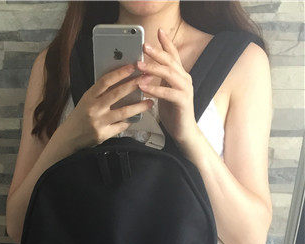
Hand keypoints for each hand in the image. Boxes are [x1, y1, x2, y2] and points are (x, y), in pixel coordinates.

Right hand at [63, 62, 153, 148]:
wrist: (68, 138)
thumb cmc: (80, 117)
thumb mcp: (86, 101)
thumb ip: (100, 93)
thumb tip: (121, 81)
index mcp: (89, 97)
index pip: (106, 81)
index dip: (120, 73)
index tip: (133, 66)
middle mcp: (94, 109)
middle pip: (117, 94)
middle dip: (135, 85)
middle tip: (148, 78)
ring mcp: (98, 122)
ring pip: (123, 112)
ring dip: (139, 106)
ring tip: (150, 102)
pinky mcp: (102, 135)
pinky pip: (120, 126)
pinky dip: (128, 122)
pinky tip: (135, 118)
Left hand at [136, 27, 198, 145]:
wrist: (183, 131)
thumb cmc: (173, 112)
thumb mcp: (165, 91)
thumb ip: (160, 80)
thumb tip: (145, 70)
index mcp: (180, 75)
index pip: (173, 55)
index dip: (167, 42)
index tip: (158, 31)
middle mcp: (184, 79)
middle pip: (170, 61)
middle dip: (156, 52)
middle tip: (143, 46)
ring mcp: (185, 89)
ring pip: (169, 74)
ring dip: (153, 69)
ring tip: (139, 66)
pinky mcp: (183, 101)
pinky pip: (167, 92)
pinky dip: (155, 89)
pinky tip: (144, 87)